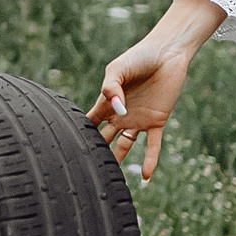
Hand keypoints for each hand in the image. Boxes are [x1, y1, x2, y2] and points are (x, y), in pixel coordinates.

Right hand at [85, 0, 217, 179]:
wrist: (168, 52)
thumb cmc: (140, 56)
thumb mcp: (118, 68)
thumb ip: (111, 88)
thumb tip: (116, 111)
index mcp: (107, 102)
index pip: (90, 122)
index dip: (80, 134)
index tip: (67, 149)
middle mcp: (121, 115)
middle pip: (104, 139)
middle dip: (96, 153)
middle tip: (84, 172)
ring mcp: (139, 119)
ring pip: (126, 146)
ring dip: (119, 161)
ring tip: (111, 182)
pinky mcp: (158, 121)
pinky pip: (153, 145)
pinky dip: (151, 161)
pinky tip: (147, 177)